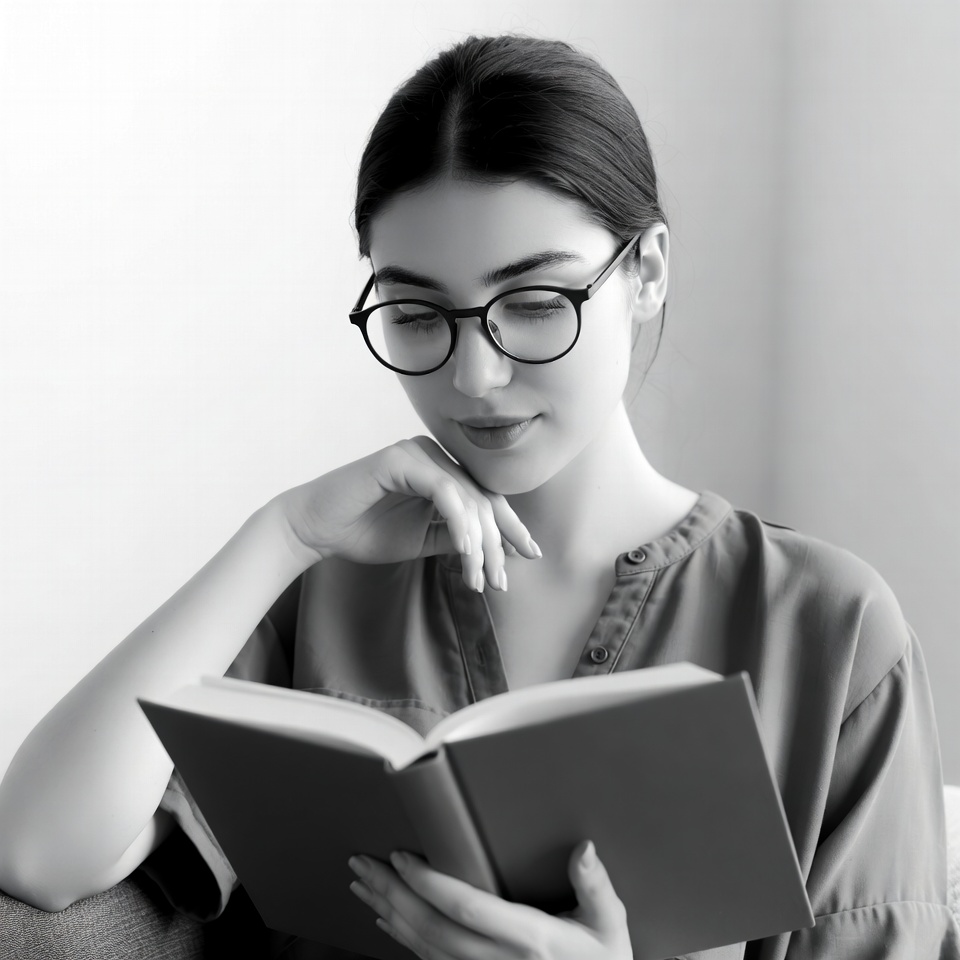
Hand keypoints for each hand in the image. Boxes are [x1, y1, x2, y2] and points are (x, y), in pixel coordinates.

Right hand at [272, 435, 540, 591]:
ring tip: (479, 578)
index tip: (529, 555)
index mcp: (442, 472)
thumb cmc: (364, 532)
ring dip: (479, 543)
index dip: (510, 527)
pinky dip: (458, 521)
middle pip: (483, 499)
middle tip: (501, 580)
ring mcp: (418, 453)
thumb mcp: (423, 540)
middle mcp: (434, 456)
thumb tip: (501, 550)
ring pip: (468, 498)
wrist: (315, 529)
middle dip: (498, 543)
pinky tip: (465, 550)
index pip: (486, 498)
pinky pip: (444, 491)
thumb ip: (457, 538)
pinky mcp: (401, 459)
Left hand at [347, 840, 632, 959]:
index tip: (402, 858)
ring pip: (424, 949)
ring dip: (390, 913)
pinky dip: (403, 940)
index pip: (467, 908)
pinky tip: (387, 919)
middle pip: (432, 928)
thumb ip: (596, 885)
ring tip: (364, 884)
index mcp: (532, 939)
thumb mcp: (610, 924)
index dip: (429, 883)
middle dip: (392, 893)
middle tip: (363, 863)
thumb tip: (583, 848)